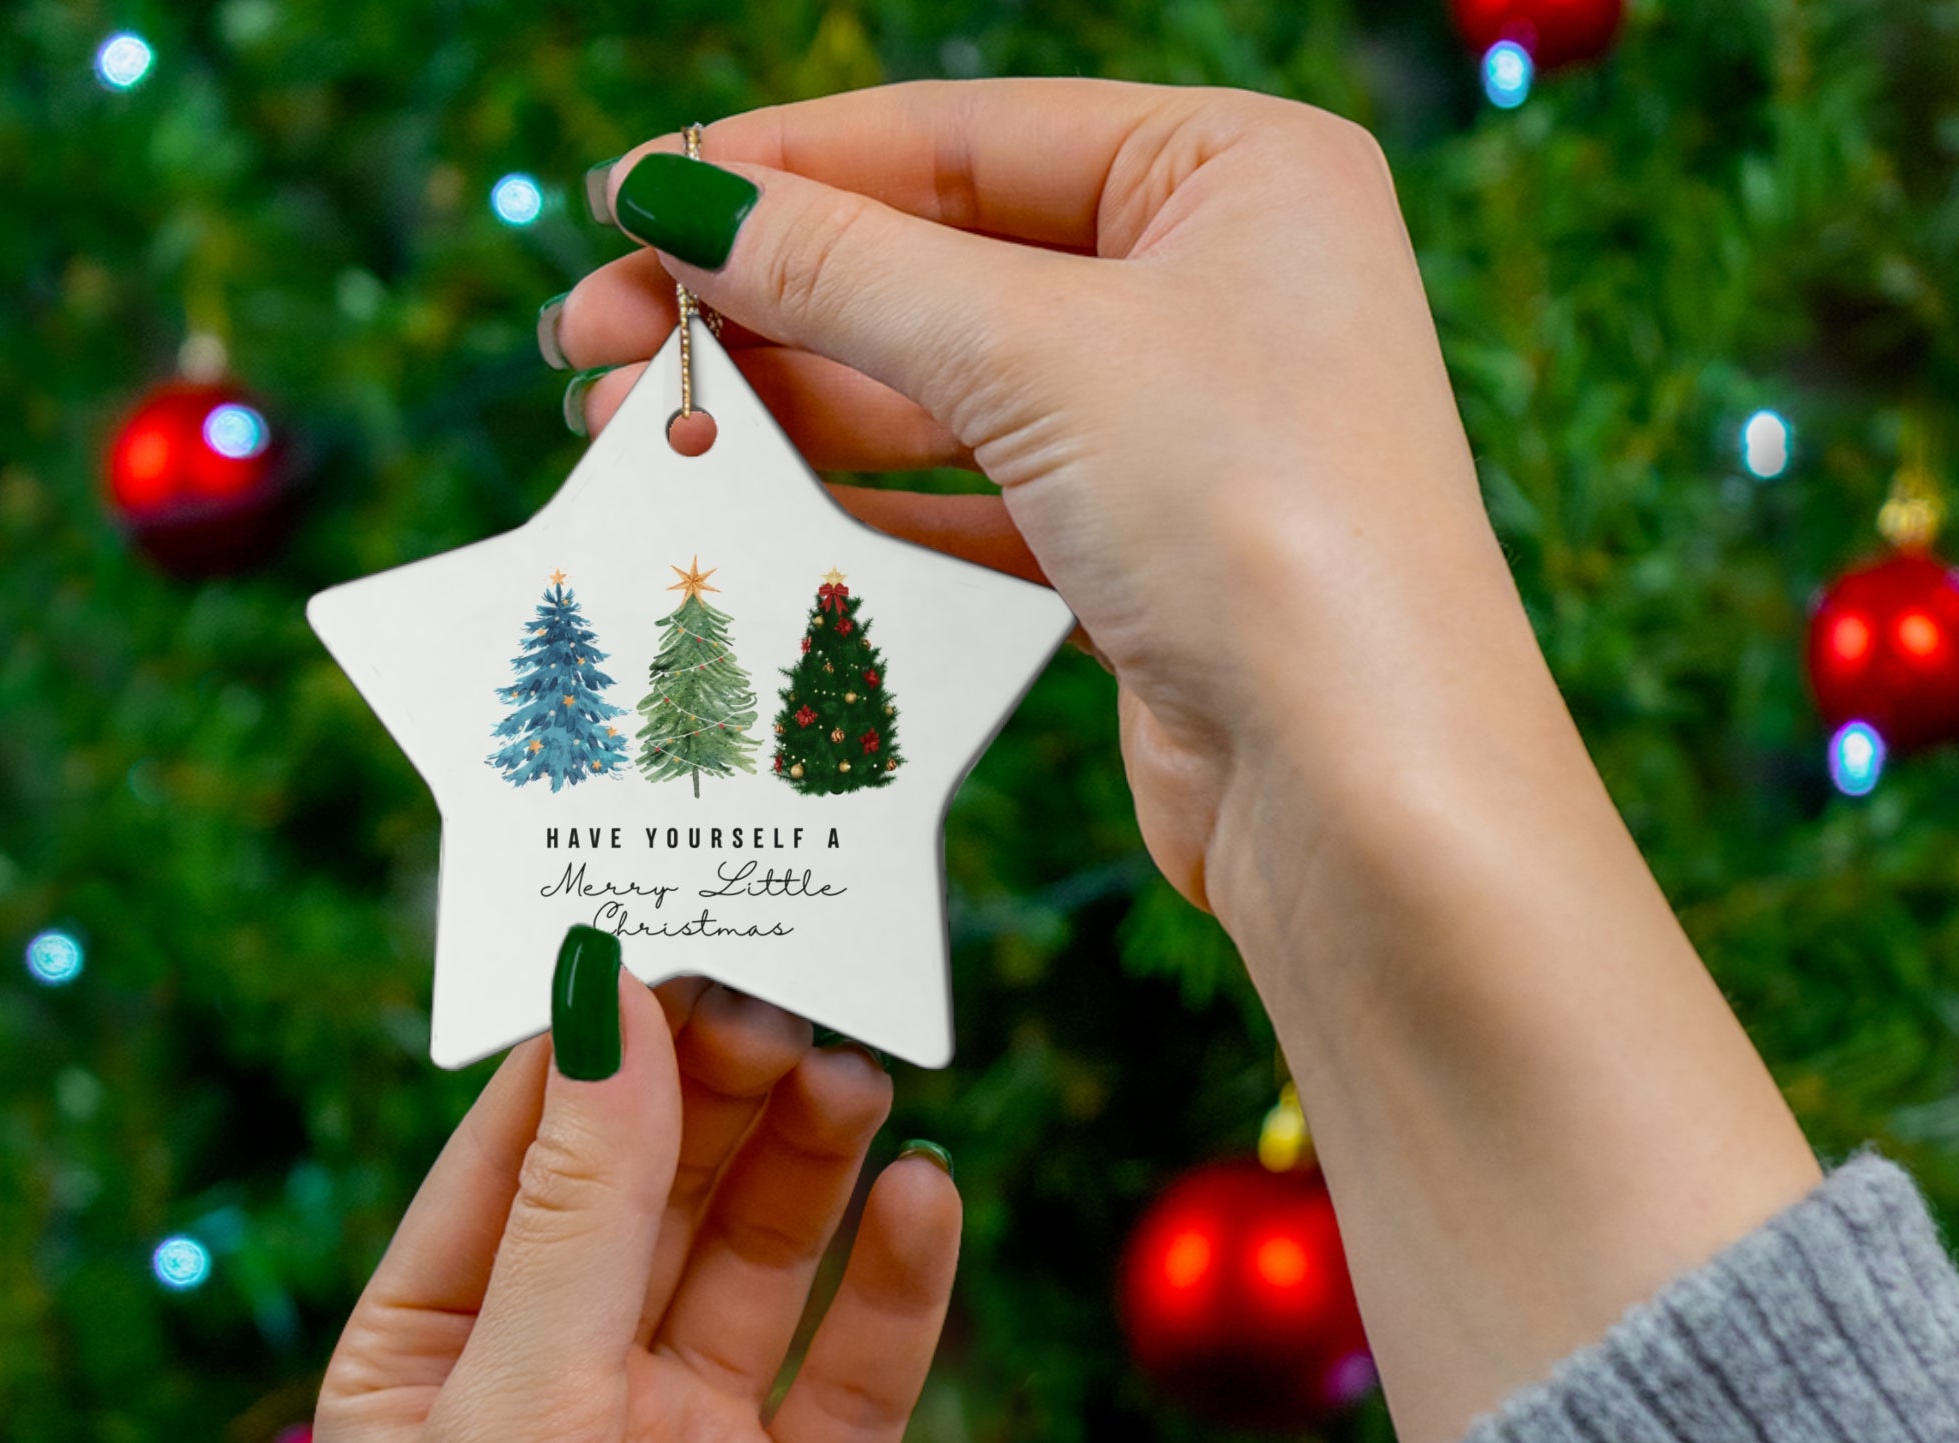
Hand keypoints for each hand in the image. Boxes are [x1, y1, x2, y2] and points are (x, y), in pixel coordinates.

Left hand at [315, 967, 958, 1442]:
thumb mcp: (515, 1416)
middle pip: (654, 1188)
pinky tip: (928, 1199)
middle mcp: (563, 1389)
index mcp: (437, 1359)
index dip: (595, 1043)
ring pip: (762, 1256)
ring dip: (810, 1162)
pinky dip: (897, 1281)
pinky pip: (859, 1366)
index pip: (519, 1152)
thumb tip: (606, 1002)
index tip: (673, 931)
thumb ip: (578, 1209)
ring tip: (859, 1072)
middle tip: (793, 994)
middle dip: (717, 1090)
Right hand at [553, 80, 1507, 910]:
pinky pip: (977, 505)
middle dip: (765, 303)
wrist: (1362, 788)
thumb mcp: (1038, 353)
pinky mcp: (1146, 559)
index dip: (781, 169)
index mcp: (1236, 173)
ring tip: (642, 431)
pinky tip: (755, 513)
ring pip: (948, 394)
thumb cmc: (1256, 522)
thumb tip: (678, 201)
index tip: (629, 202)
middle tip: (595, 339)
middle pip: (941, 266)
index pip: (961, 138)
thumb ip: (849, 271)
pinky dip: (866, 508)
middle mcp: (1218, 288)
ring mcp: (1183, 431)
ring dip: (794, 412)